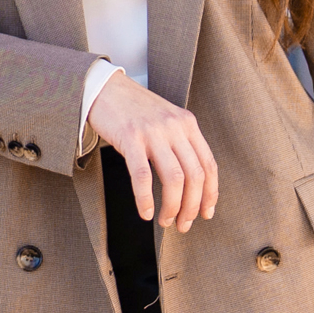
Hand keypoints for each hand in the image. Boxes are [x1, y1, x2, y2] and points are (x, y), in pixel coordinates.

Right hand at [86, 72, 217, 231]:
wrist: (103, 87)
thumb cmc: (133, 110)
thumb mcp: (166, 120)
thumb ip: (180, 142)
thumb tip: (190, 183)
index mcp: (188, 124)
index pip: (209, 165)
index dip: (210, 194)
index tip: (206, 213)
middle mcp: (175, 127)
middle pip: (195, 176)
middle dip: (192, 207)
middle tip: (183, 225)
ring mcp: (153, 131)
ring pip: (174, 178)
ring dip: (172, 207)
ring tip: (165, 221)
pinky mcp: (130, 137)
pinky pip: (142, 175)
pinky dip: (145, 199)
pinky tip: (145, 212)